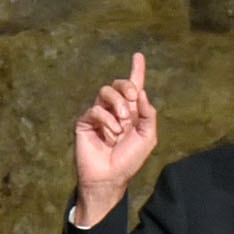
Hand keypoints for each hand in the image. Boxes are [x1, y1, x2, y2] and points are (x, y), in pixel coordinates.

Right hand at [72, 52, 158, 225]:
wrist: (110, 177)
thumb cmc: (129, 160)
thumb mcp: (148, 136)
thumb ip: (148, 114)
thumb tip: (141, 93)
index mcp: (132, 112)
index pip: (134, 86)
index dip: (137, 70)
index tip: (138, 56)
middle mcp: (115, 110)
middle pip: (119, 84)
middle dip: (128, 87)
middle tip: (134, 100)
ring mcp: (99, 115)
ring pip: (105, 92)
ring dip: (118, 106)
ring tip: (122, 125)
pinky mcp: (85, 123)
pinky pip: (95, 110)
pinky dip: (106, 121)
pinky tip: (110, 135)